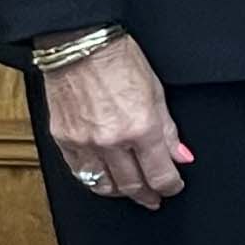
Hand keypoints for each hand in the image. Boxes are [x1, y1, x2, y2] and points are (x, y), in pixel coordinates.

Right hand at [38, 31, 192, 208]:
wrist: (81, 46)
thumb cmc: (121, 62)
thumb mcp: (157, 93)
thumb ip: (168, 130)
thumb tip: (181, 156)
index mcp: (141, 128)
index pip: (159, 174)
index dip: (170, 186)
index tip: (174, 187)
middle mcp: (112, 141)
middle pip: (132, 185)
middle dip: (148, 195)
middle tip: (155, 198)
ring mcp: (84, 143)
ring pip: (104, 185)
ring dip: (121, 192)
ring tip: (132, 191)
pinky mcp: (62, 139)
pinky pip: (79, 172)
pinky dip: (94, 180)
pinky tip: (104, 179)